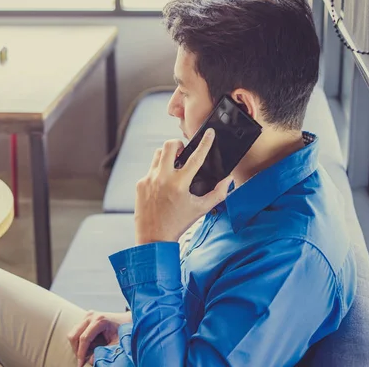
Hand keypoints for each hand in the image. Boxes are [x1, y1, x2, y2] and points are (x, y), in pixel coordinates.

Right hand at [68, 310, 131, 366]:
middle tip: (82, 361)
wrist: (126, 320)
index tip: (80, 364)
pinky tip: (88, 347)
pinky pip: (77, 331)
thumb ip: (105, 352)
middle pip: (74, 335)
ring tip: (86, 354)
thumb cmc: (124, 331)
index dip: (81, 353)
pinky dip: (79, 341)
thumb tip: (90, 360)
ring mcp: (87, 316)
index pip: (84, 338)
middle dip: (77, 350)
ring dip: (77, 346)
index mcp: (99, 320)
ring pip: (73, 333)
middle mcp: (91, 316)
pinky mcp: (86, 318)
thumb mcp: (117, 343)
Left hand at [135, 128, 232, 244]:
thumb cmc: (179, 223)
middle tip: (183, 152)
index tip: (209, 133)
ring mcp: (149, 180)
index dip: (205, 143)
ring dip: (167, 155)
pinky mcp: (140, 184)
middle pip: (170, 145)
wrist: (154, 237)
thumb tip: (228, 180)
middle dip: (178, 144)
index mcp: (180, 184)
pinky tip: (163, 183)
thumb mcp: (202, 209)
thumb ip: (218, 194)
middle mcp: (163, 178)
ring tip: (174, 165)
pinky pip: (151, 170)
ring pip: (158, 154)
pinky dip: (159, 172)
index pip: (196, 157)